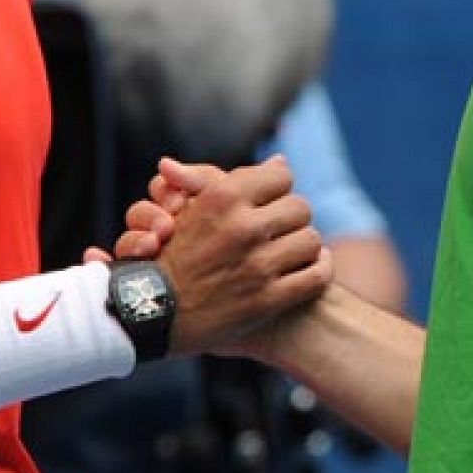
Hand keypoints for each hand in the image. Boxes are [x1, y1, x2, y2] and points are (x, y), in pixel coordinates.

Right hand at [92, 155, 331, 355]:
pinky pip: (316, 276)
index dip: (276, 188)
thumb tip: (280, 160)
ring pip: (311, 240)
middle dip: (291, 217)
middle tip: (281, 227)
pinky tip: (311, 267)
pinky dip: (319, 269)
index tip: (269, 200)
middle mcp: (243, 228)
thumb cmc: (172, 254)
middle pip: (300, 207)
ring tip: (293, 249)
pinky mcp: (269, 300)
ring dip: (304, 245)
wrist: (153, 312)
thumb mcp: (191, 206)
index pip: (281, 176)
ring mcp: (258, 266)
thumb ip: (233, 178)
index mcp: (223, 197)